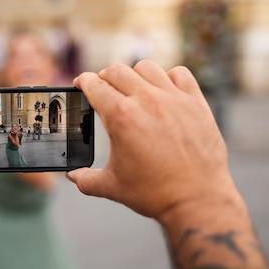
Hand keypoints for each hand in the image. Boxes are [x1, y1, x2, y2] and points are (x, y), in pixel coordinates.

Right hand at [67, 60, 234, 221]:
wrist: (197, 200)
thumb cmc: (153, 193)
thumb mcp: (111, 187)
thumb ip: (85, 179)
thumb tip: (72, 176)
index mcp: (120, 116)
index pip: (94, 84)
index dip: (83, 82)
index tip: (81, 84)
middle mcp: (146, 100)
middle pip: (117, 71)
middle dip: (105, 78)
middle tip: (104, 89)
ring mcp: (173, 99)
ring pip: (146, 67)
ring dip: (134, 75)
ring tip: (133, 89)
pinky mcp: (196, 103)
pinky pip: (180, 74)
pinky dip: (168, 78)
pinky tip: (164, 92)